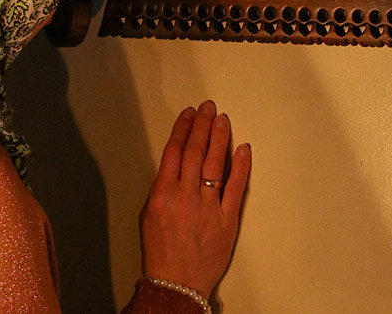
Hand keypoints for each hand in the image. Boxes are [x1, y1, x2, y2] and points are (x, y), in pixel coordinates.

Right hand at [139, 100, 251, 297]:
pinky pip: (235, 188)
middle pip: (194, 151)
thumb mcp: (148, 214)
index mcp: (162, 194)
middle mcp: (184, 196)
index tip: (188, 114)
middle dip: (201, 126)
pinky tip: (243, 149)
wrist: (176, 283)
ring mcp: (207, 207)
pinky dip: (240, 167)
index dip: (182, 129)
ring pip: (214, 164)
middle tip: (208, 107)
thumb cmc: (160, 252)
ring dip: (218, 138)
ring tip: (221, 119)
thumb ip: (162, 188)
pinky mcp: (227, 220)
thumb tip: (177, 166)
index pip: (174, 152)